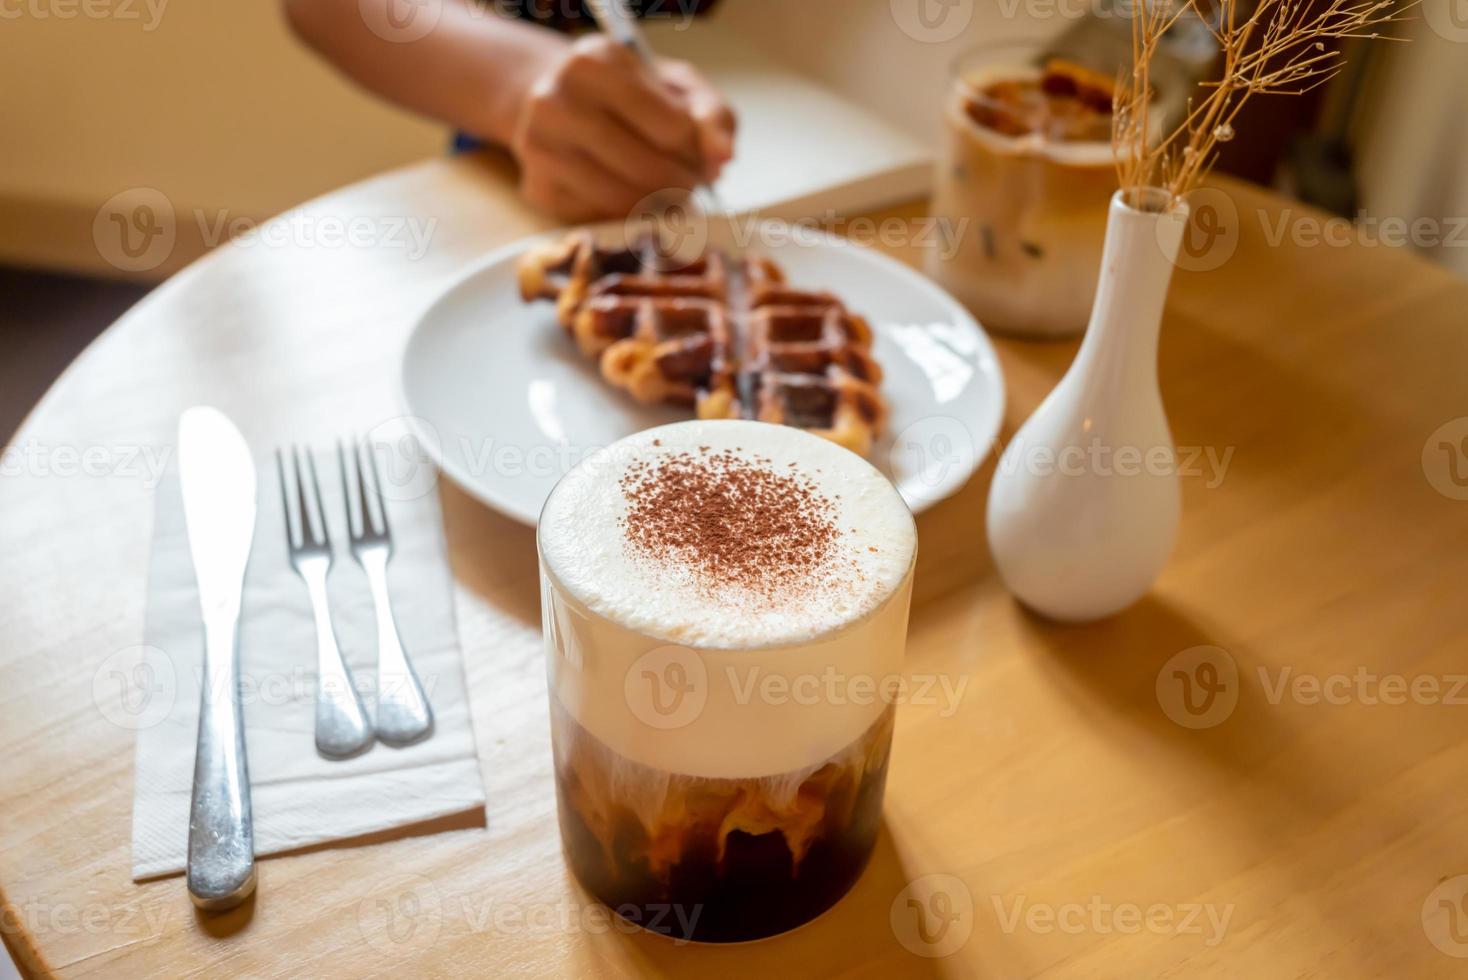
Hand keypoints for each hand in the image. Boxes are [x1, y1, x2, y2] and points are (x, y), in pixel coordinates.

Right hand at [511, 35, 736, 222]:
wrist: (558, 102)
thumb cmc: (626, 94)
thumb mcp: (675, 87)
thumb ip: (711, 114)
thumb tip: (723, 156)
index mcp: (594, 62)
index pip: (674, 128)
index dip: (697, 150)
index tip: (696, 152)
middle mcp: (555, 101)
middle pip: (650, 170)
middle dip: (683, 184)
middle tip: (687, 182)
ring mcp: (540, 148)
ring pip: (624, 202)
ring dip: (659, 207)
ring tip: (665, 193)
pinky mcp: (539, 190)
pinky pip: (601, 220)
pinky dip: (626, 218)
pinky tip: (629, 197)